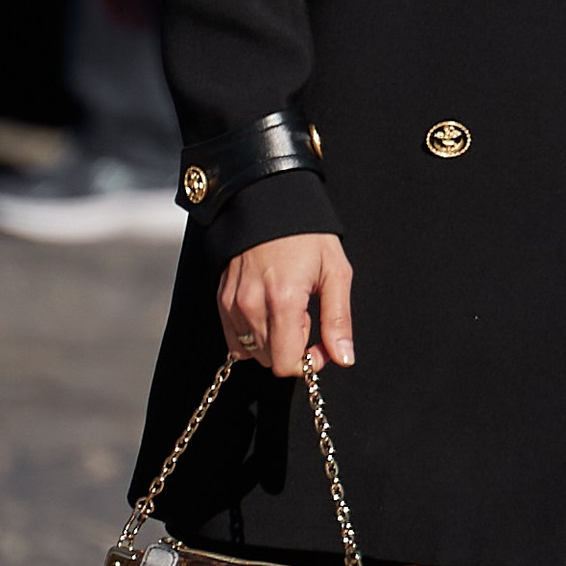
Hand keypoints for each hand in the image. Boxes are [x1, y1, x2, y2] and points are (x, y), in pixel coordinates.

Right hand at [218, 232, 355, 374]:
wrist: (269, 202)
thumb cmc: (307, 235)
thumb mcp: (335, 272)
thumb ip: (338, 320)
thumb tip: (343, 358)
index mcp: (283, 300)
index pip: (286, 363)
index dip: (308, 362)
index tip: (320, 345)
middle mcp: (252, 305)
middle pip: (270, 361)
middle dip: (292, 349)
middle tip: (306, 318)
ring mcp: (233, 304)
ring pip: (252, 352)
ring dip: (273, 343)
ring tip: (286, 311)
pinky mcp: (222, 300)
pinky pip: (235, 340)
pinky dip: (253, 336)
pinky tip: (268, 313)